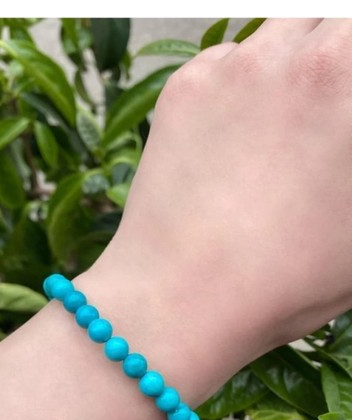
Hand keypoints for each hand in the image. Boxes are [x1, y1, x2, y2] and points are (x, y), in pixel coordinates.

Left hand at [78, 19, 351, 403]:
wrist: (180, 297)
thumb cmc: (286, 279)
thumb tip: (340, 144)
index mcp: (344, 79)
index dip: (350, 86)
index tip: (341, 126)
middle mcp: (287, 56)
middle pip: (331, 28)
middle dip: (339, 63)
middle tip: (329, 115)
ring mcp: (228, 68)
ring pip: (281, 33)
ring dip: (297, 62)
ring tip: (291, 120)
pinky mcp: (183, 89)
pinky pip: (227, 63)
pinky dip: (243, 84)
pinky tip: (236, 137)